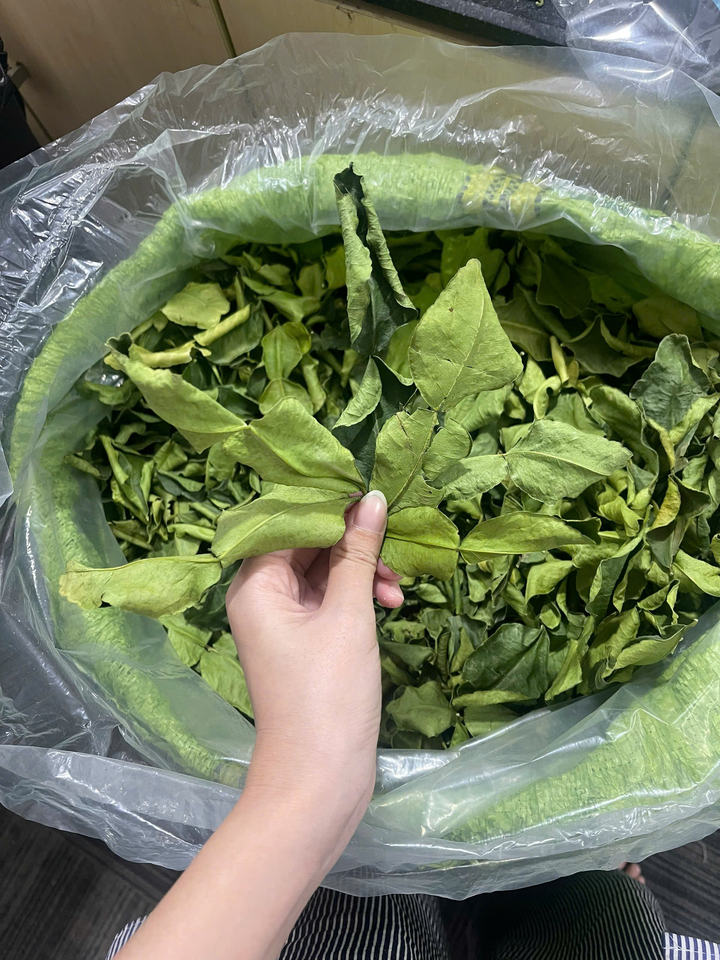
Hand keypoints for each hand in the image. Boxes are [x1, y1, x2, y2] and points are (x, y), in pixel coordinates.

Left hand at [226, 490, 399, 819]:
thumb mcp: (348, 615)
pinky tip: (389, 603)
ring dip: (361, 572)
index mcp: (254, 583)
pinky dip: (357, 597)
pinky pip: (327, 599)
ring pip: (322, 571)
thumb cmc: (328, 694)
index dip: (331, 506)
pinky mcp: (302, 641)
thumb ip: (359, 553)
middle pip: (306, 544)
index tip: (374, 499)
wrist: (318, 779)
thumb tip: (373, 498)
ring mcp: (281, 620)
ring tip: (397, 590)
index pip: (289, 520)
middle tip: (395, 548)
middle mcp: (260, 596)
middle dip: (353, 543)